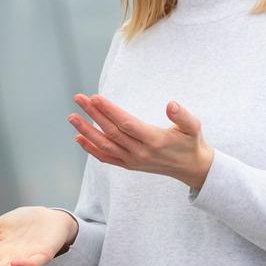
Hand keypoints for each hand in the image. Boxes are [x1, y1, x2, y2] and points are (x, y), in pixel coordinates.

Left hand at [70, 94, 212, 190]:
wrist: (192, 168)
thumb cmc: (191, 143)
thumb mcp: (194, 127)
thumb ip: (183, 116)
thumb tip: (171, 104)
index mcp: (154, 140)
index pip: (126, 123)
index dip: (109, 110)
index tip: (94, 97)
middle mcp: (140, 152)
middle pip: (111, 131)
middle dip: (92, 114)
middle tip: (78, 98)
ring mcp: (132, 160)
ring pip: (105, 145)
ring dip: (86, 130)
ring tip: (72, 116)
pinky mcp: (129, 165)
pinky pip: (106, 158)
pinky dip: (90, 149)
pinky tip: (78, 137)